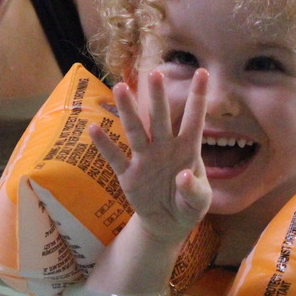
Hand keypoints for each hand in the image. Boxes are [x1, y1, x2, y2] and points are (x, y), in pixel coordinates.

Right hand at [88, 68, 211, 243]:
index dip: (198, 97)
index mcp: (187, 149)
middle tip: (155, 73)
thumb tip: (183, 175)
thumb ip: (194, 190)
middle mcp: (165, 147)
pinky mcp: (129, 174)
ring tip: (120, 88)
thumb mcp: (199, 202)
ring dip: (128, 111)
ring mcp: (145, 159)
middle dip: (158, 97)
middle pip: (160, 118)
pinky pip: (115, 157)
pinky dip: (105, 145)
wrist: (168, 224)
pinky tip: (93, 128)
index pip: (194, 119)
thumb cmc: (189, 205)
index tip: (203, 72)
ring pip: (136, 130)